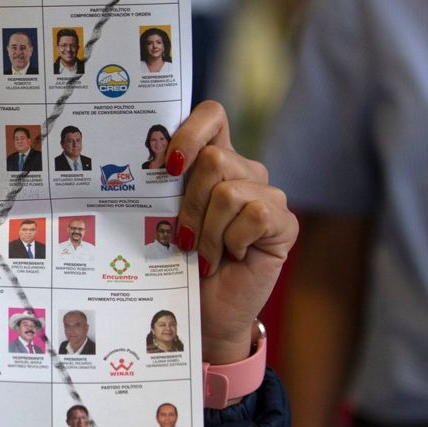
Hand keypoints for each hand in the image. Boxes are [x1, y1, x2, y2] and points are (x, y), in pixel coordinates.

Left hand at [168, 101, 297, 363]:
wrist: (205, 311)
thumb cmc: (179, 264)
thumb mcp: (164, 218)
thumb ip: (162, 186)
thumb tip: (143, 165)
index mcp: (213, 160)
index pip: (212, 115)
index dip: (190, 130)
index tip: (168, 165)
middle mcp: (244, 170)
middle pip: (213, 158)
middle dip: (189, 203)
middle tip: (184, 237)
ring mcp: (268, 195)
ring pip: (228, 191)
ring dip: (207, 230)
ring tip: (203, 254)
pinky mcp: (284, 222)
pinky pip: (255, 214)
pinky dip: (233, 240)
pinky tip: (230, 257)